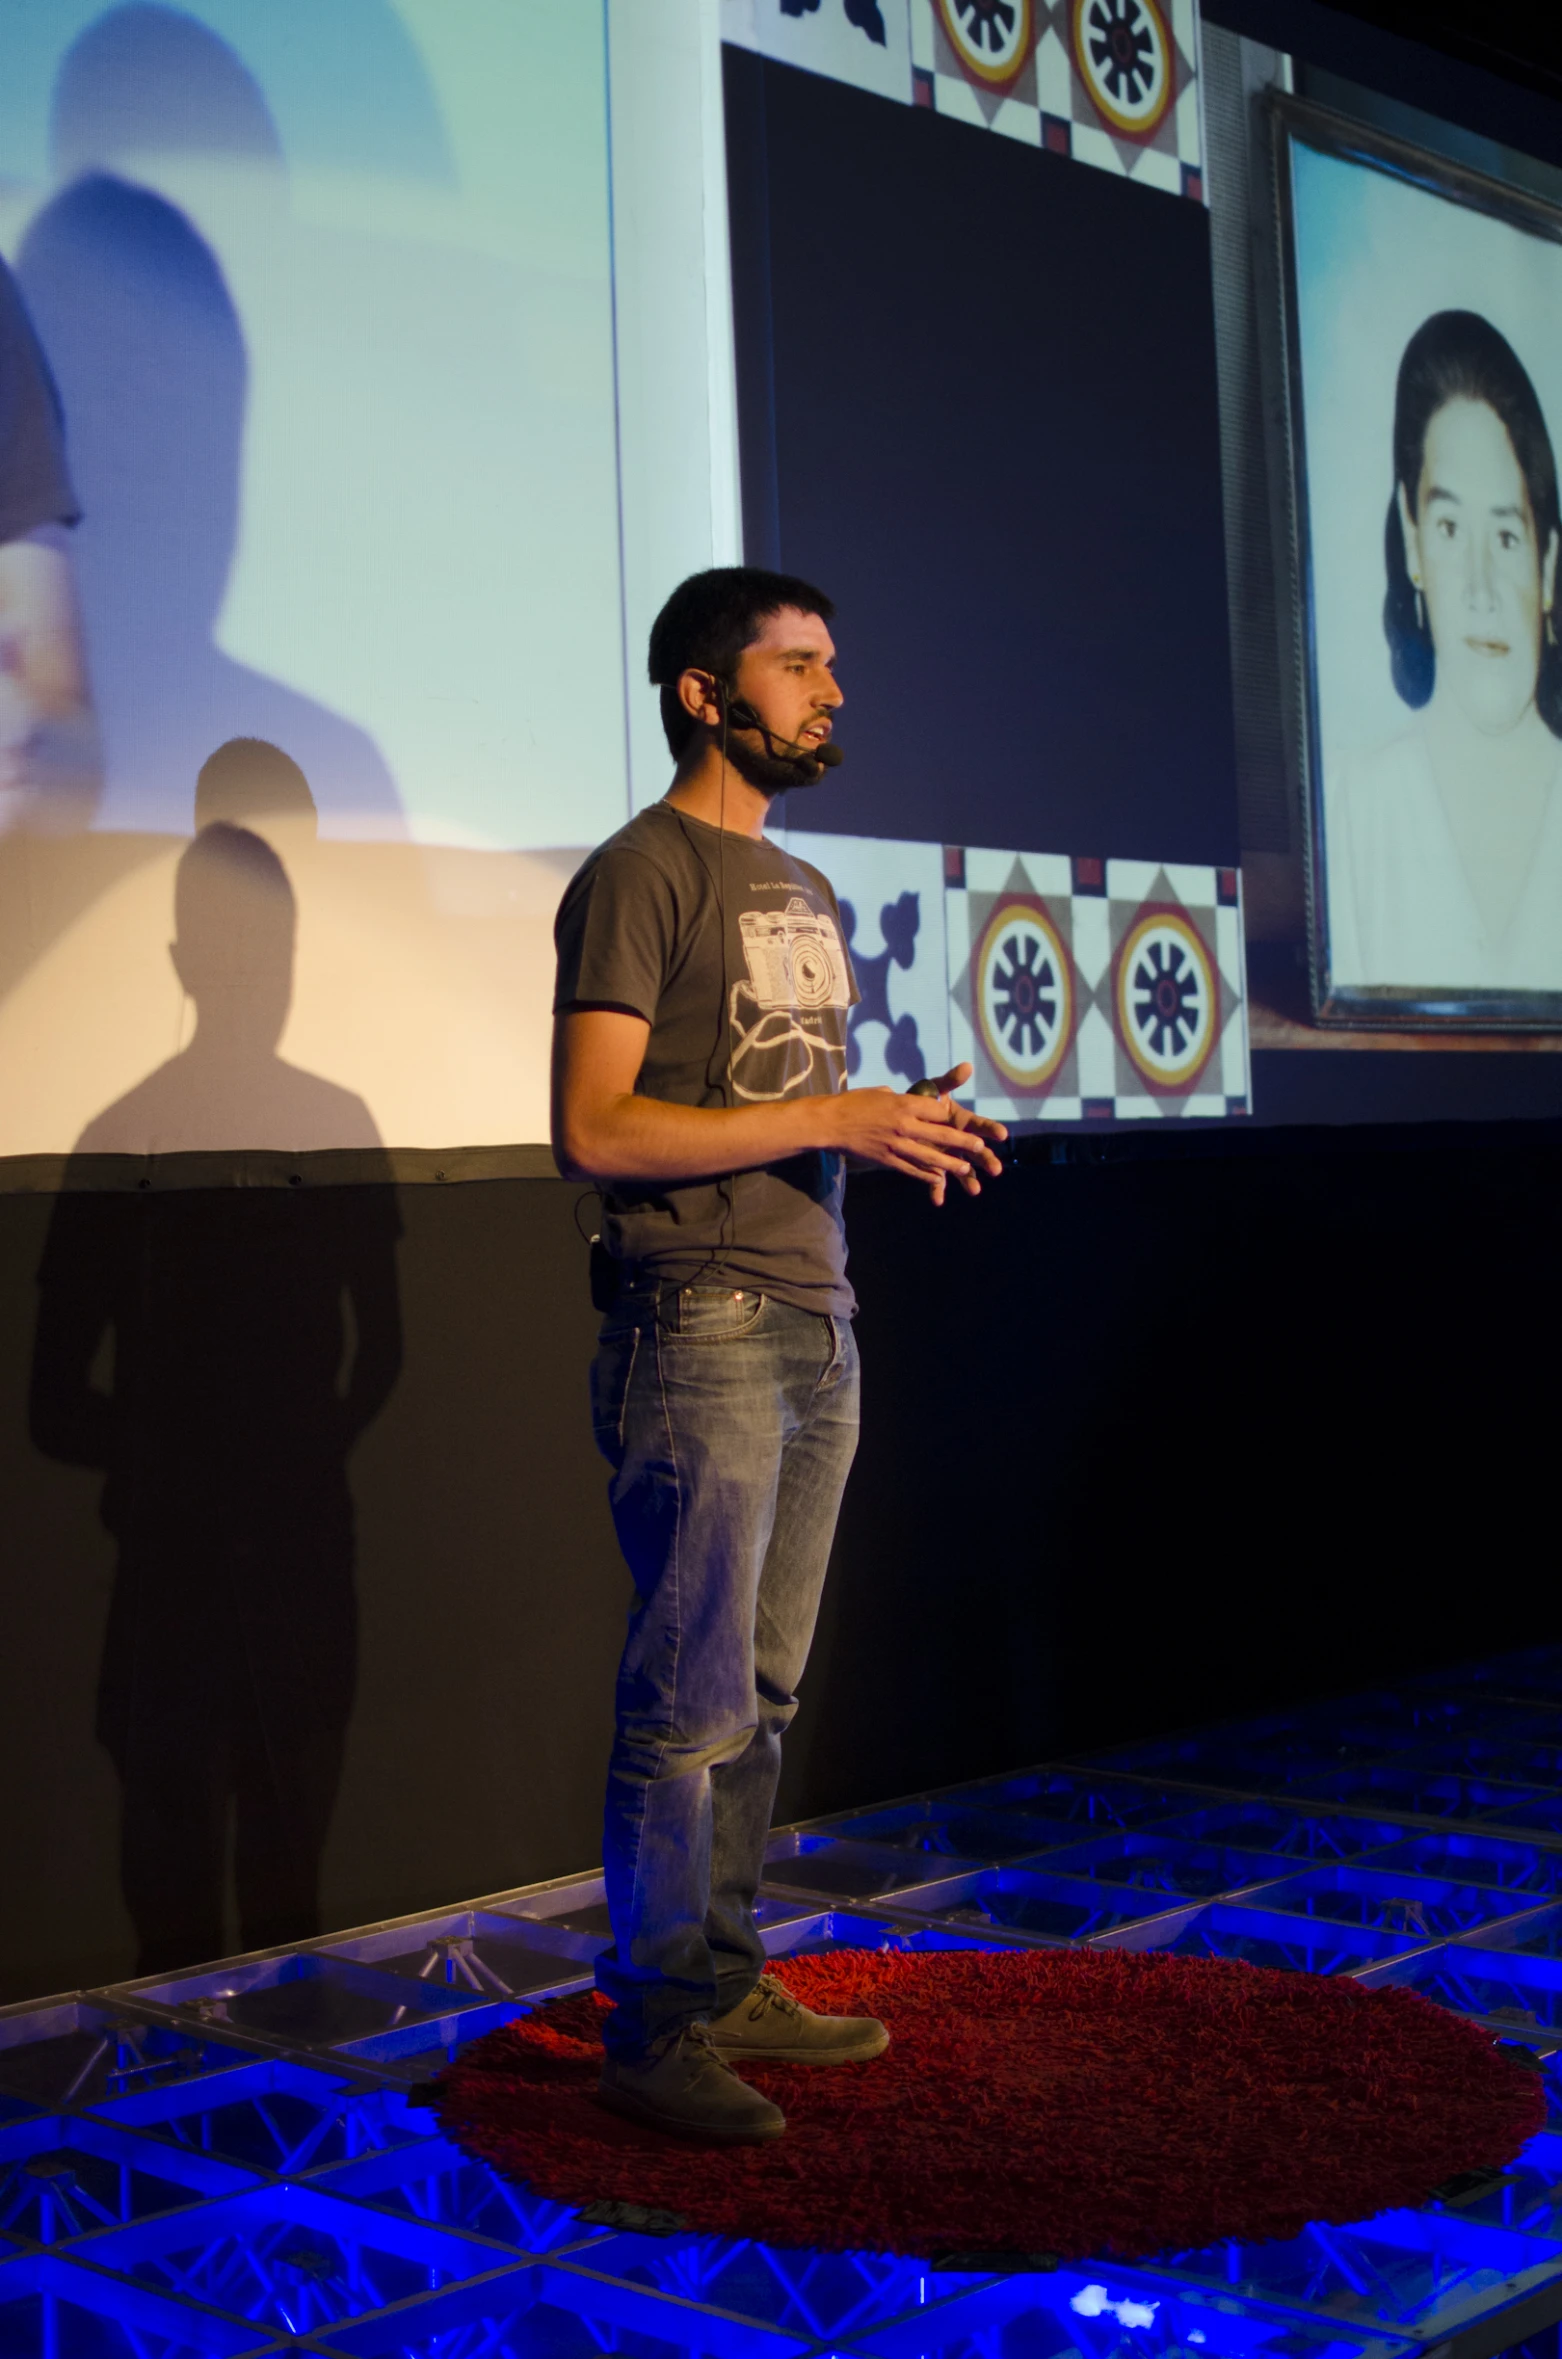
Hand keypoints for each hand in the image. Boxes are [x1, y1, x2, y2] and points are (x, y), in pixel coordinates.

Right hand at [829, 1064, 1006, 1204]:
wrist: (830, 1122)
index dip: (947, 1115)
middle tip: (979, 1147)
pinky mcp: (886, 1159)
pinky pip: (911, 1169)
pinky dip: (926, 1175)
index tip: (954, 1119)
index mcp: (903, 1103)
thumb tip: (906, 1099)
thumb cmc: (853, 1103)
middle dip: (962, 1141)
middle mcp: (903, 1124)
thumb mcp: (879, 1092)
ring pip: (929, 1156)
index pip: (936, 1110)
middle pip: (940, 1133)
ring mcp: (896, 1144)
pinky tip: (938, 1180)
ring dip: (950, 1163)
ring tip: (966, 1168)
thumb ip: (897, 1097)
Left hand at [922, 1063, 1006, 1203]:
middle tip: (996, 1169)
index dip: (992, 1129)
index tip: (1002, 1134)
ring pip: (962, 1169)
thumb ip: (950, 1080)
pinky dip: (937, 1189)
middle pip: (976, 1151)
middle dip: (986, 1159)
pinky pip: (937, 1180)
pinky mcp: (934, 1166)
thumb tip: (967, 1066)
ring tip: (975, 1190)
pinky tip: (937, 1200)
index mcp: (963, 1122)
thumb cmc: (923, 1100)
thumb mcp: (935, 1089)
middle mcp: (959, 1140)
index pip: (981, 1125)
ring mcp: (948, 1155)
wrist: (901, 1117)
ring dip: (969, 1180)